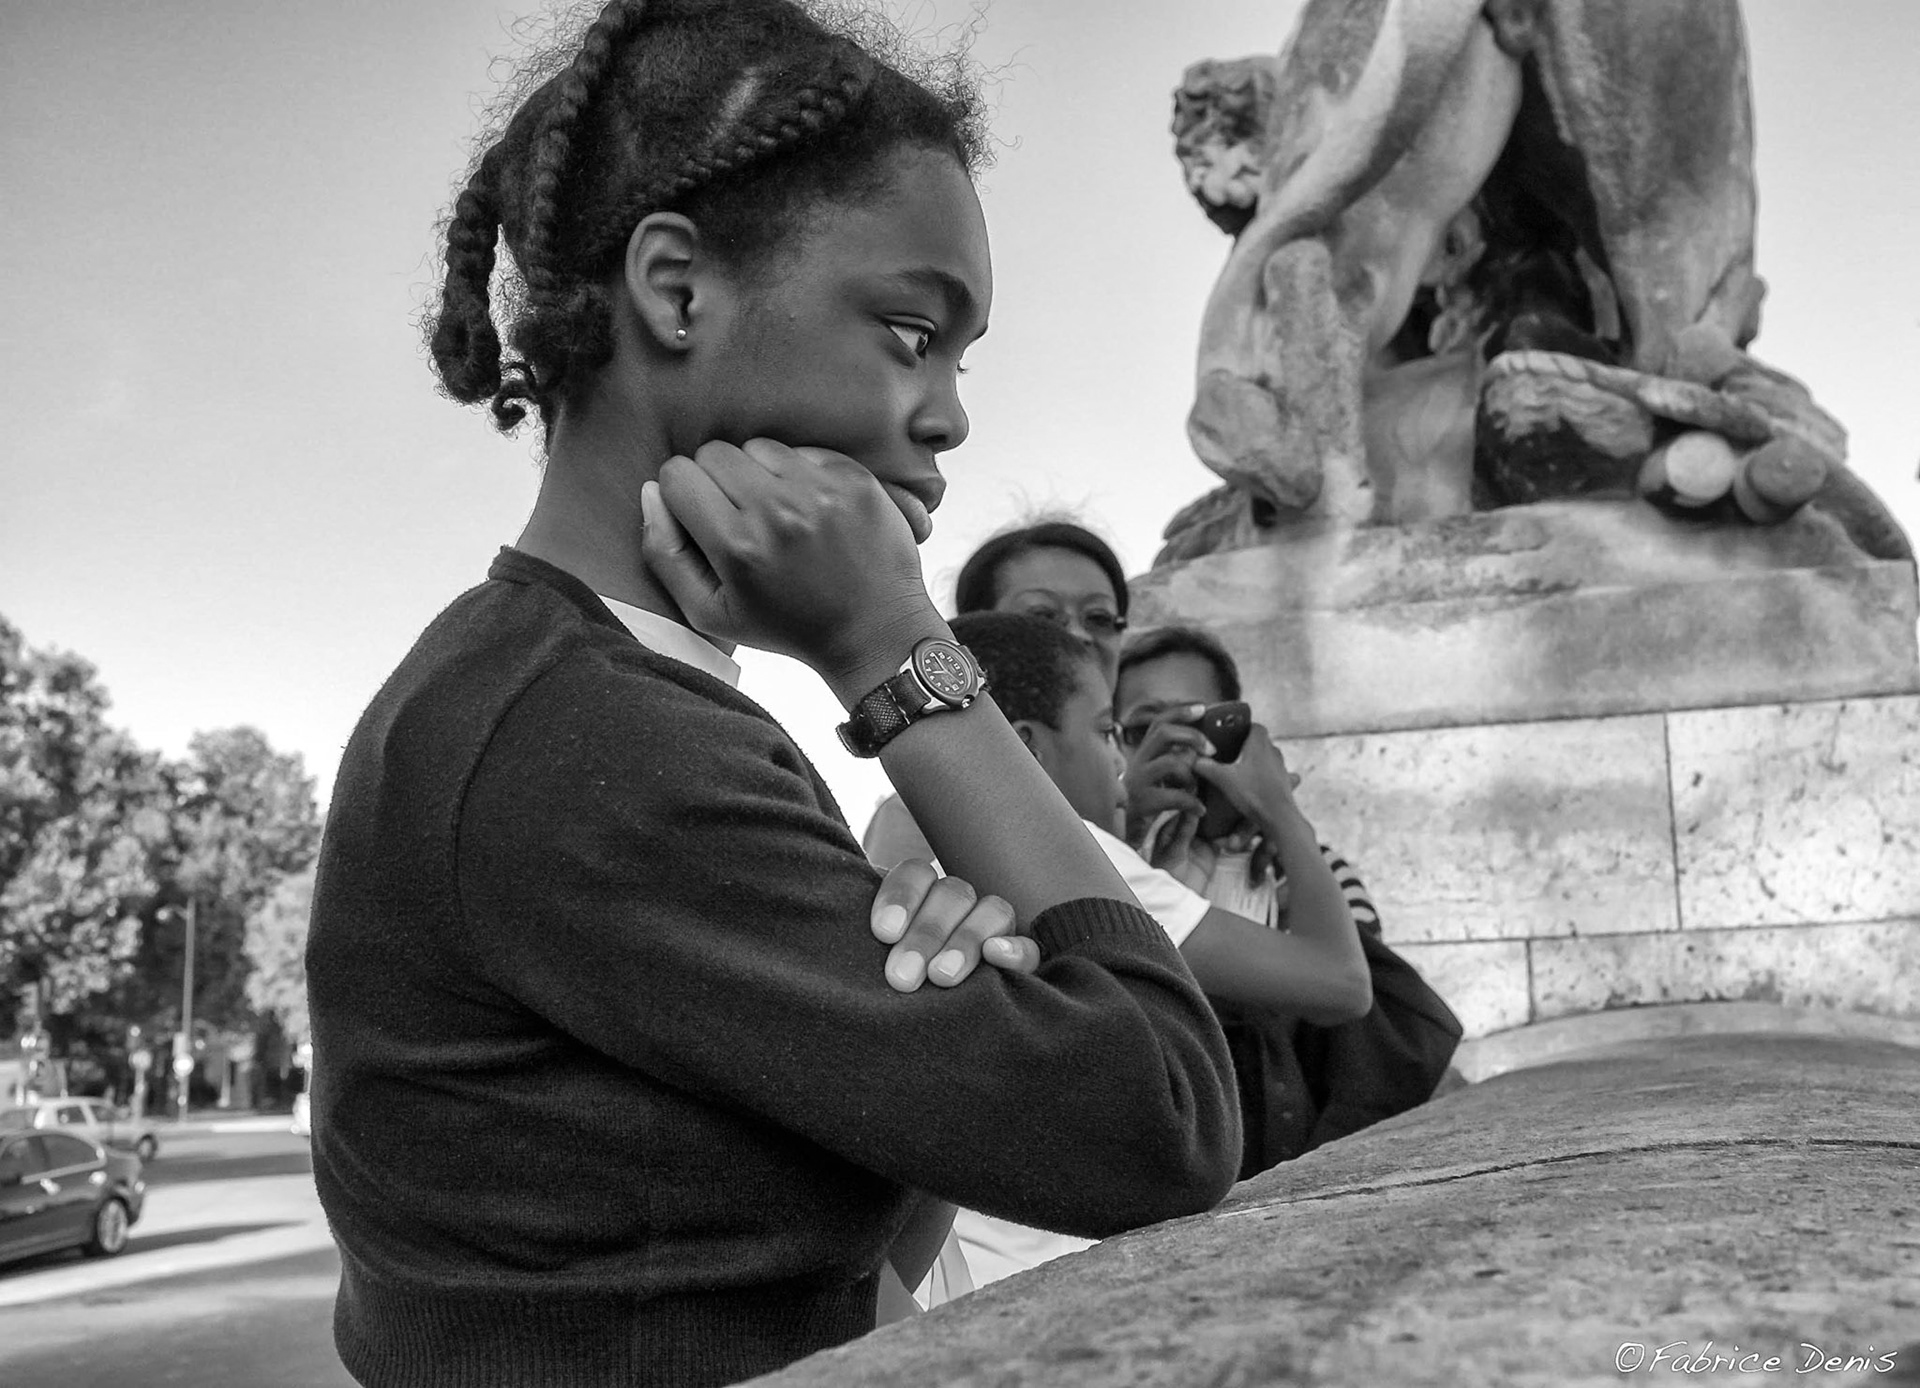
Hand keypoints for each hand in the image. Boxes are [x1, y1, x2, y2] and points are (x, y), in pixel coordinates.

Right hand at [641, 439, 940, 688]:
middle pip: (714, 453)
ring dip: (759, 473)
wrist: (874, 632)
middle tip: (740, 517)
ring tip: (778, 513)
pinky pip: (803, 450)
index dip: (683, 496)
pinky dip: (800, 473)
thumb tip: (651, 492)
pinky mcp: (853, 478)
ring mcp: (820, 489)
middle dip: (717, 481)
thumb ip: (664, 554)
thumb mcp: (710, 613)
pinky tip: (811, 509)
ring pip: (758, 446)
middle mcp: (777, 510)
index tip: (702, 519)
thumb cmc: (788, 626)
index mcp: (736, 545)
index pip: (677, 475)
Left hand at [868, 860, 1039, 992]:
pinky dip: (1014, 950)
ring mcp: (994, 929)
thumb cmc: (885, 986)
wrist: (920, 1035)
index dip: (902, 896)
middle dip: (927, 933)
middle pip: (952, 894)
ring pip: (992, 911)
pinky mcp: (1022, 960)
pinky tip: (995, 955)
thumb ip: (874, 945)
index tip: (884, 933)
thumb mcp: (873, 959)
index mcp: (921, 895)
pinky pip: (1029, 948)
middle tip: (902, 976)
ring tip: (941, 976)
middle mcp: (959, 905)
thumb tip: (864, 935)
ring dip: (965, 940)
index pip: (917, 873)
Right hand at [1120, 706, 1209, 841]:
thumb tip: (1203, 747)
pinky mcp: (1143, 801)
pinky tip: (1200, 809)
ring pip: (1170, 762)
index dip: (1181, 711)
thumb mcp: (1157, 773)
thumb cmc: (1147, 798)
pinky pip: (1174, 796)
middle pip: (1163, 733)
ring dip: (1192, 773)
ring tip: (1199, 787)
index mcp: (1146, 751)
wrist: (1123, 827)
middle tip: (1212, 750)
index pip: (1160, 721)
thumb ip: (1174, 758)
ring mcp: (1140, 780)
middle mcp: (1140, 760)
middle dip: (1192, 735)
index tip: (1203, 708)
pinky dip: (1192, 802)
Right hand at [1190, 724, 1299, 827]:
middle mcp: (1274, 751)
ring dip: (1259, 762)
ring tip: (1243, 771)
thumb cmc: (1252, 792)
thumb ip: (1206, 766)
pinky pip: (1276, 774)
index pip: (1255, 726)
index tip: (1232, 735)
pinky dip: (1268, 777)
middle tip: (1232, 754)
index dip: (1244, 728)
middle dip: (1248, 746)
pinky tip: (1258, 786)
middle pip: (1261, 742)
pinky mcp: (1286, 783)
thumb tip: (1192, 760)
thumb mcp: (1222, 778)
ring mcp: (1282, 767)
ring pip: (1269, 758)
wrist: (1277, 816)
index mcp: (1259, 743)